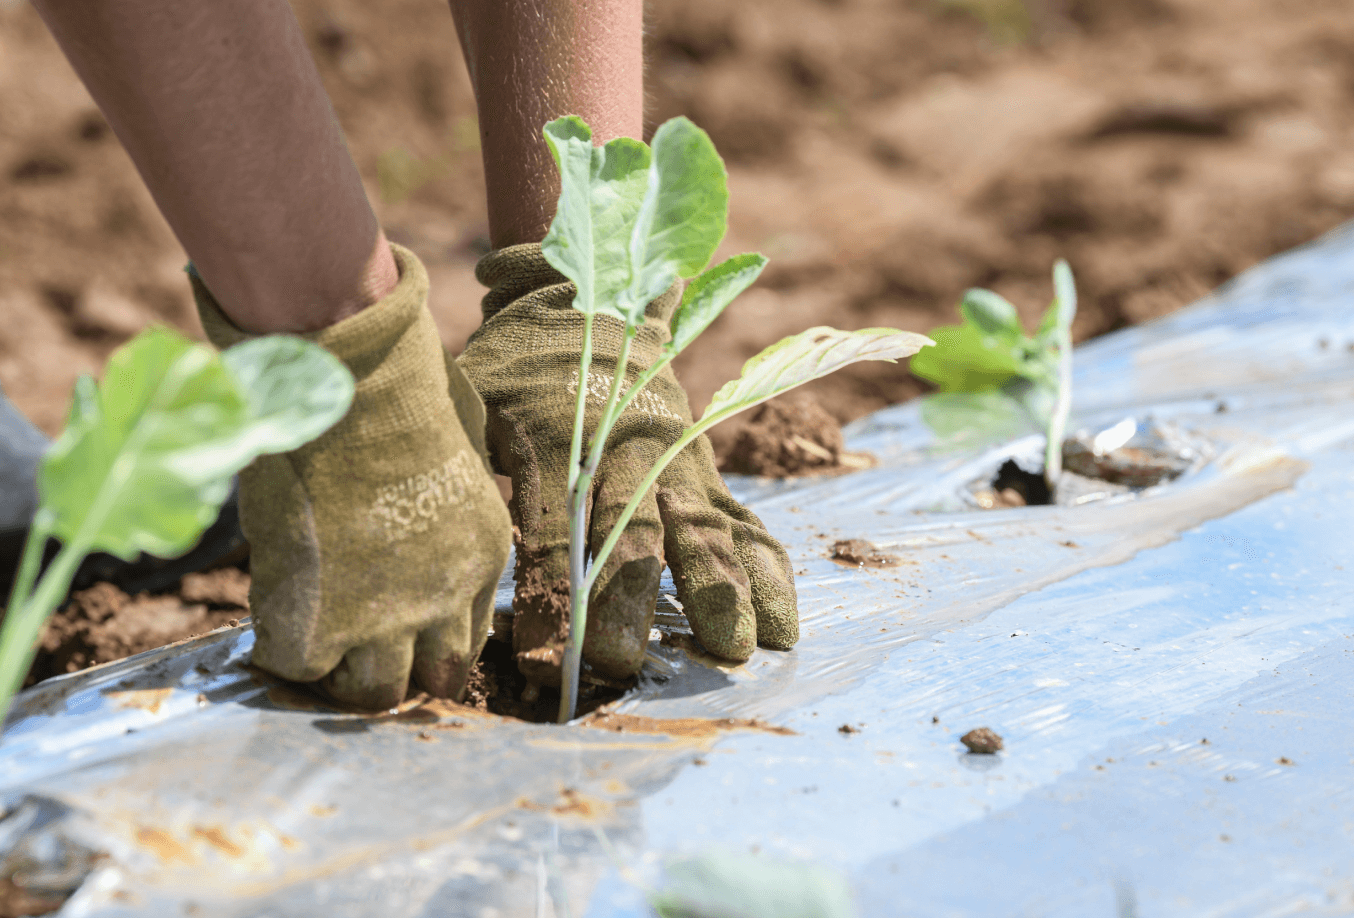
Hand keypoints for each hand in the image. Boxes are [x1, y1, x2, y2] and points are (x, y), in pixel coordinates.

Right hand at [194, 244, 512, 708]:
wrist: (352, 394)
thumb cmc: (396, 401)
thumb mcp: (453, 460)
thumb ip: (440, 510)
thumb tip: (408, 520)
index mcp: (484, 558)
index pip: (468, 638)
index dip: (430, 642)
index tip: (402, 636)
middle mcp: (445, 599)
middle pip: (432, 681)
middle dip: (395, 673)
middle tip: (353, 650)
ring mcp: (385, 620)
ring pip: (371, 693)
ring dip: (339, 671)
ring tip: (310, 632)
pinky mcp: (320, 627)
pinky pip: (299, 667)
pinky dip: (281, 647)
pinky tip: (273, 608)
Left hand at [458, 244, 797, 685]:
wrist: (589, 297)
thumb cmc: (516, 369)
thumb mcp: (475, 401)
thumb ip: (468, 462)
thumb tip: (428, 542)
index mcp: (560, 437)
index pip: (551, 530)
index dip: (545, 594)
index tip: (537, 660)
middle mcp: (628, 451)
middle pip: (631, 534)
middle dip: (625, 601)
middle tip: (619, 662)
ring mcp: (676, 463)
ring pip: (700, 530)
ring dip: (715, 591)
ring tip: (732, 649)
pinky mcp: (706, 476)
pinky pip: (744, 524)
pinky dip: (767, 574)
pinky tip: (781, 628)